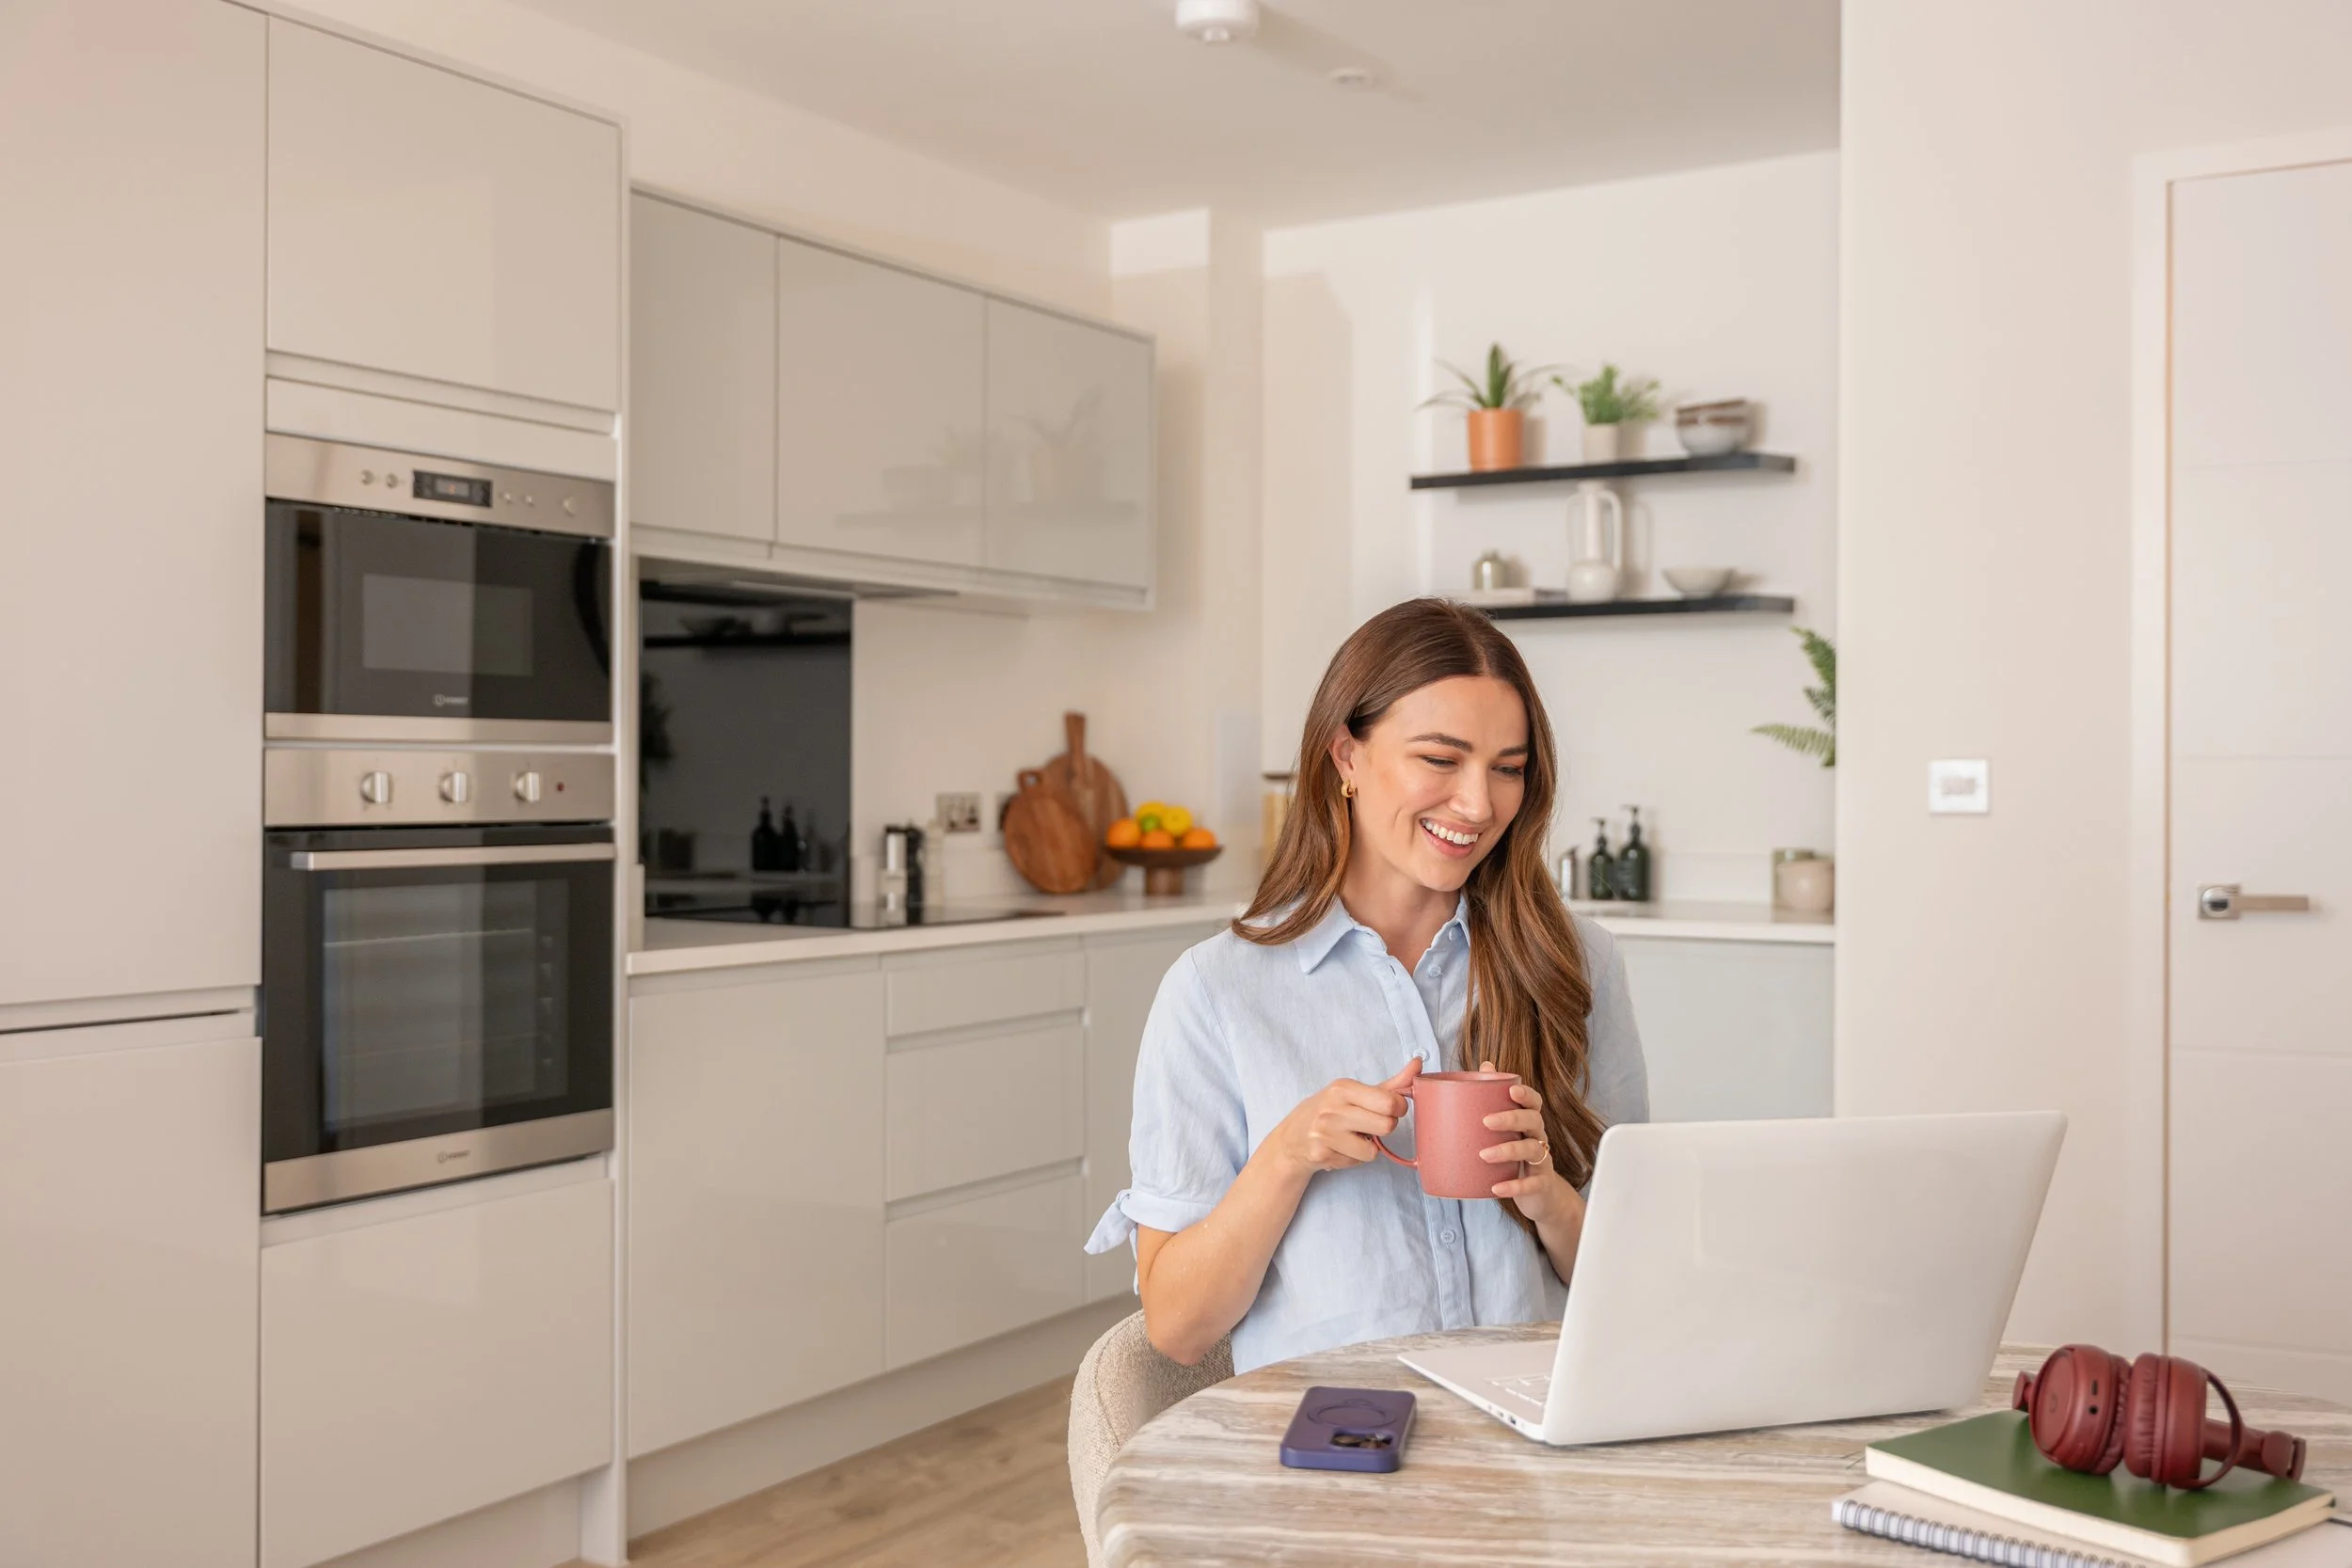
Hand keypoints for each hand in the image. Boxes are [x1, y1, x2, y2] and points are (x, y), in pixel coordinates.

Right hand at [1272, 1058, 1421, 1178]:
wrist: (1292, 1137)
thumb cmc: (1329, 1111)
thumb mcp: (1356, 1093)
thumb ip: (1391, 1084)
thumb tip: (1419, 1064)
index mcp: (1343, 1088)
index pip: (1390, 1102)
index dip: (1398, 1109)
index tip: (1389, 1109)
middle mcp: (1332, 1108)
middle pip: (1386, 1126)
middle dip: (1384, 1128)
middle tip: (1369, 1125)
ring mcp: (1325, 1132)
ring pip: (1373, 1150)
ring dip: (1369, 1147)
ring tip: (1352, 1138)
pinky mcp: (1322, 1154)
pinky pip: (1358, 1162)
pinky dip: (1355, 1158)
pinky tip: (1341, 1149)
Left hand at [1478, 1060, 1581, 1223]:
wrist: (1543, 1197)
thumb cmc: (1518, 1157)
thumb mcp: (1508, 1131)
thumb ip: (1495, 1100)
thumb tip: (1486, 1065)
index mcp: (1529, 1123)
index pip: (1534, 1103)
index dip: (1527, 1094)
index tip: (1512, 1090)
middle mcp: (1538, 1138)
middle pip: (1534, 1121)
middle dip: (1512, 1118)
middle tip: (1486, 1121)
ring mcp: (1542, 1162)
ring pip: (1531, 1150)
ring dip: (1508, 1151)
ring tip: (1484, 1155)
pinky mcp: (1541, 1185)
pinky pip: (1531, 1184)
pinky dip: (1514, 1186)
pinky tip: (1496, 1189)